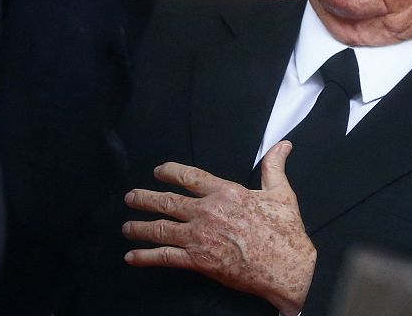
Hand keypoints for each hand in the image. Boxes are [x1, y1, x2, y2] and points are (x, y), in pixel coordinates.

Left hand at [122, 141, 315, 315]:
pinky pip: (165, 258)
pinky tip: (132, 257)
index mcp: (225, 192)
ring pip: (161, 229)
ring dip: (140, 227)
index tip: (158, 171)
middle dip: (145, 198)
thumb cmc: (284, 230)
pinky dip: (145, 257)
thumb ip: (274, 166)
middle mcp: (207, 212)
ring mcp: (200, 237)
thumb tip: (283, 145)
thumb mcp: (281, 192)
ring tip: (126, 226)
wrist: (285, 266)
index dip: (170, 172)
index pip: (190, 176)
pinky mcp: (198, 261)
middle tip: (130, 197)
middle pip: (168, 202)